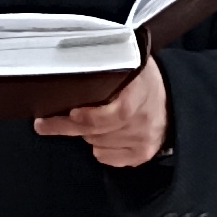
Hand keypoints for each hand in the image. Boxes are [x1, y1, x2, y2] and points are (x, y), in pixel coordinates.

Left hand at [35, 62, 169, 170]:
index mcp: (140, 92)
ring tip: (87, 121)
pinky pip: (106, 157)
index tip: (71, 113)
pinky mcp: (141, 155)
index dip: (91, 116)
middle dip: (68, 126)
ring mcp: (143, 140)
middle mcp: (144, 119)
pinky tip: (103, 134)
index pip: (117, 112)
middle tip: (43, 124)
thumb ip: (106, 64)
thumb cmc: (142, 80)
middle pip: (97, 131)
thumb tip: (71, 60)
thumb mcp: (130, 62)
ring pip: (97, 144)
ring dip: (87, 134)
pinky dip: (99, 147)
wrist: (173, 102)